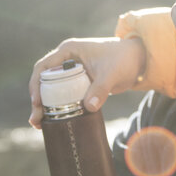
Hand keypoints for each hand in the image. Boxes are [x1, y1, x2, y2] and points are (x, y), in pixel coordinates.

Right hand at [28, 37, 145, 127]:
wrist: (139, 60)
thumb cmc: (124, 59)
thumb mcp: (111, 73)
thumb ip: (100, 89)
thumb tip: (89, 107)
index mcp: (69, 51)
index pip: (44, 67)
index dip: (36, 84)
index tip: (37, 101)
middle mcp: (66, 60)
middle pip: (44, 81)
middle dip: (38, 100)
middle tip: (36, 119)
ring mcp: (72, 72)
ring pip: (52, 90)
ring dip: (45, 106)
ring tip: (39, 124)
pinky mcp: (79, 84)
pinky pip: (64, 96)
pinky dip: (57, 108)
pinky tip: (52, 122)